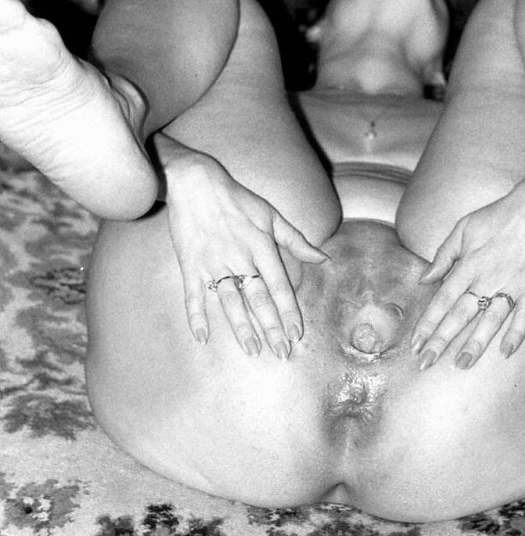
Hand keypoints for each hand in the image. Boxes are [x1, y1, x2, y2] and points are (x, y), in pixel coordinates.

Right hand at [157, 135, 326, 356]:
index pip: (279, 286)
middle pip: (258, 299)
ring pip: (230, 301)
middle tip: (280, 353)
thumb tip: (323, 258)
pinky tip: (202, 337)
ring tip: (252, 349)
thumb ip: (296, 240)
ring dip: (241, 327)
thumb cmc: (237, 199)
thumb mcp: (271, 215)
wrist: (195, 182)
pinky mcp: (191, 264)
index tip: (296, 333)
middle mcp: (239, 257)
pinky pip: (193, 295)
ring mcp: (214, 263)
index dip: (288, 311)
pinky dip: (196, 316)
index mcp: (261, 246)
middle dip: (271, 328)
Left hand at [411, 177, 524, 369]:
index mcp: (468, 265)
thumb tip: (424, 278)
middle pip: (460, 316)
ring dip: (475, 344)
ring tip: (461, 364)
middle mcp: (487, 278)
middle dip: (441, 341)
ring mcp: (513, 285)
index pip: (442, 301)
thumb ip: (443, 255)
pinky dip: (516, 334)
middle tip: (426, 363)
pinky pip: (524, 316)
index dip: (428, 324)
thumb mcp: (463, 228)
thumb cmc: (499, 215)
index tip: (415, 344)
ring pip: (490, 320)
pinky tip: (505, 352)